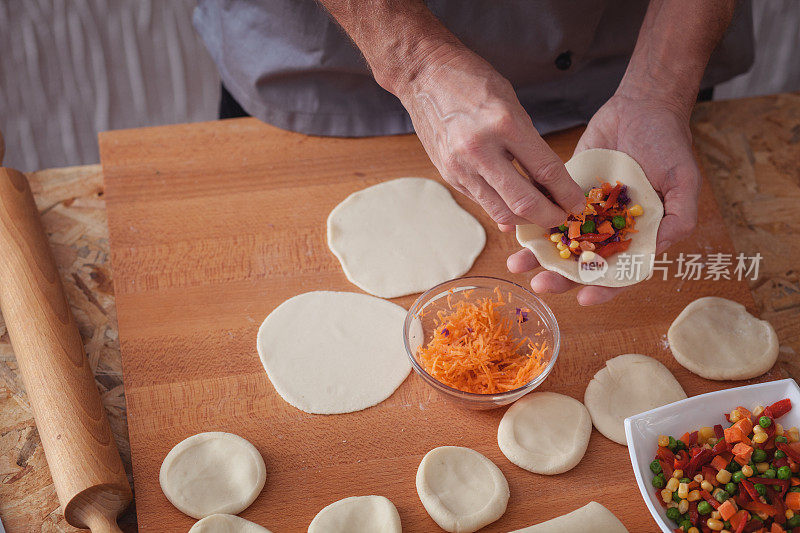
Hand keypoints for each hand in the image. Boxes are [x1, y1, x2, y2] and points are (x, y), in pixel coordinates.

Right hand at [395, 47, 585, 227]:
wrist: (424, 75)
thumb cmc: (472, 80)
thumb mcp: (512, 103)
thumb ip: (528, 143)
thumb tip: (545, 182)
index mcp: (504, 124)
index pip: (546, 170)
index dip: (567, 193)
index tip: (577, 203)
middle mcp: (480, 150)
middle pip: (524, 202)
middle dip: (549, 216)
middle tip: (562, 217)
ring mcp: (461, 167)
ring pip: (501, 211)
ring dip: (526, 219)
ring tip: (540, 214)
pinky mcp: (449, 175)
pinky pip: (482, 202)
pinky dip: (502, 208)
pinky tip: (515, 206)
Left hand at [507, 93, 700, 304]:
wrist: (643, 105)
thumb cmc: (670, 144)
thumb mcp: (684, 180)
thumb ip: (679, 217)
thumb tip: (659, 249)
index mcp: (637, 235)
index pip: (619, 271)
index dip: (604, 287)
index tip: (584, 298)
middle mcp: (608, 228)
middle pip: (581, 261)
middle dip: (560, 275)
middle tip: (539, 284)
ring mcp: (584, 210)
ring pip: (558, 240)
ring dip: (538, 254)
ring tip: (516, 264)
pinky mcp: (564, 189)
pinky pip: (544, 208)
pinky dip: (528, 221)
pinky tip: (510, 229)